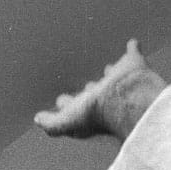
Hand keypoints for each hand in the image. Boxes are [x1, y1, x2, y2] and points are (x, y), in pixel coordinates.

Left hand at [34, 39, 165, 141]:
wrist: (124, 98)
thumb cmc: (95, 112)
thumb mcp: (66, 121)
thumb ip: (52, 123)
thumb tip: (38, 120)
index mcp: (89, 110)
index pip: (76, 107)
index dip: (68, 104)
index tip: (61, 100)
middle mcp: (105, 97)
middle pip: (95, 93)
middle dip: (90, 91)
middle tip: (87, 87)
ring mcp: (119, 81)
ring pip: (112, 77)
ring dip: (110, 74)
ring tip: (109, 70)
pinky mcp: (132, 65)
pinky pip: (131, 53)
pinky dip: (132, 48)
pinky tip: (132, 45)